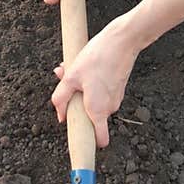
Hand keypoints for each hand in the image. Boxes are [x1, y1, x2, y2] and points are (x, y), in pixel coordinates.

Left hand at [51, 16, 138, 147]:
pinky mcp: (117, 88)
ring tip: (78, 71)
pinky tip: (87, 68)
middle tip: (69, 84)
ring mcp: (115, 98)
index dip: (88, 143)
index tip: (79, 142)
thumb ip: (62, 98)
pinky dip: (91, 86)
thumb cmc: (97, 57)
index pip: (100, 140)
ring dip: (83, 92)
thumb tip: (61, 116)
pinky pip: (100, 94)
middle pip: (90, 117)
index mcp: (97, 110)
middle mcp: (109, 108)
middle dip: (78, 105)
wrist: (123, 40)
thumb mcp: (71, 76)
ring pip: (94, 103)